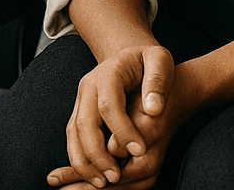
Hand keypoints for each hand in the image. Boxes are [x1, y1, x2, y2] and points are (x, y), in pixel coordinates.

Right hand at [49, 43, 174, 187]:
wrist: (130, 56)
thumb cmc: (149, 61)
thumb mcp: (160, 60)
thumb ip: (158, 80)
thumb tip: (153, 109)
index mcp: (109, 72)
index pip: (110, 105)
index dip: (123, 131)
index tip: (140, 152)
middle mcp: (89, 85)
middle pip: (84, 123)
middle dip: (98, 154)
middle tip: (117, 177)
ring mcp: (81, 99)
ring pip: (73, 133)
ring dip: (85, 161)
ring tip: (104, 182)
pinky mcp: (79, 111)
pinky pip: (73, 138)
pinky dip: (81, 158)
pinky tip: (96, 175)